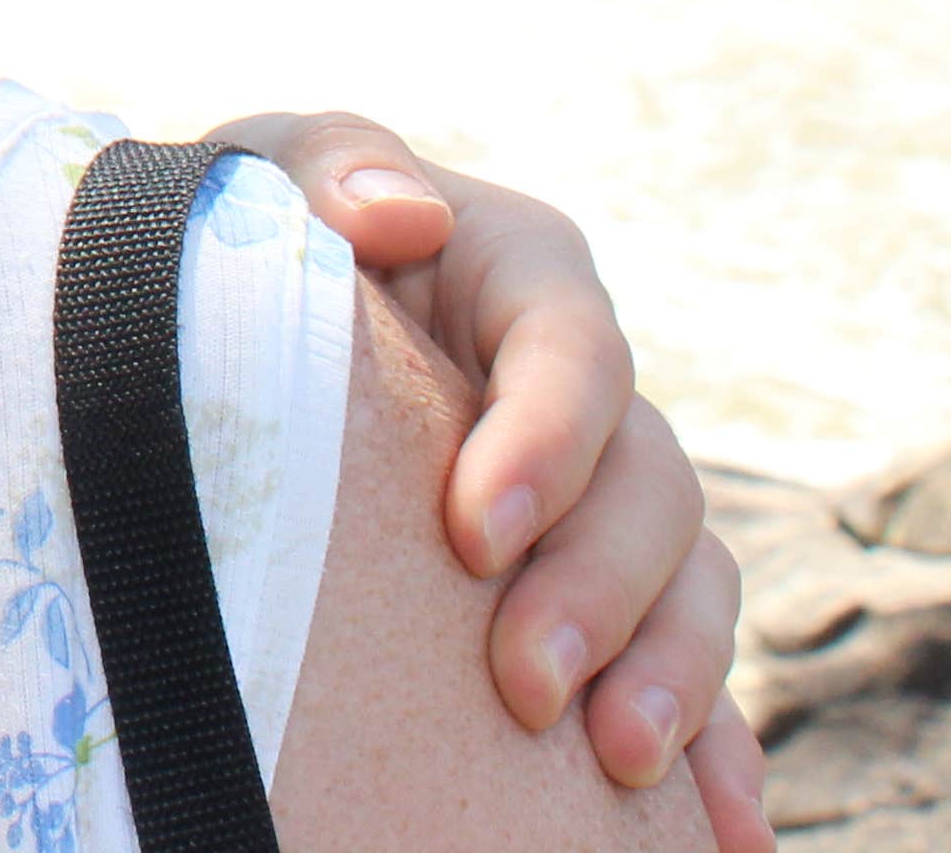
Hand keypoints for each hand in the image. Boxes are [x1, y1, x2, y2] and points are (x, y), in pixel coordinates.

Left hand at [217, 111, 773, 852]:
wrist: (230, 331)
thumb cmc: (249, 234)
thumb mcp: (264, 172)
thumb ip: (329, 165)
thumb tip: (404, 212)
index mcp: (525, 276)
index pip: (575, 356)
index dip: (545, 445)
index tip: (470, 535)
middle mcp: (588, 393)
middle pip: (648, 490)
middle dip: (599, 593)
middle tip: (526, 686)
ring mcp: (603, 502)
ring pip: (689, 586)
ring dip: (672, 678)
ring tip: (618, 764)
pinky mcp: (600, 597)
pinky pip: (686, 674)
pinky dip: (717, 751)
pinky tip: (721, 833)